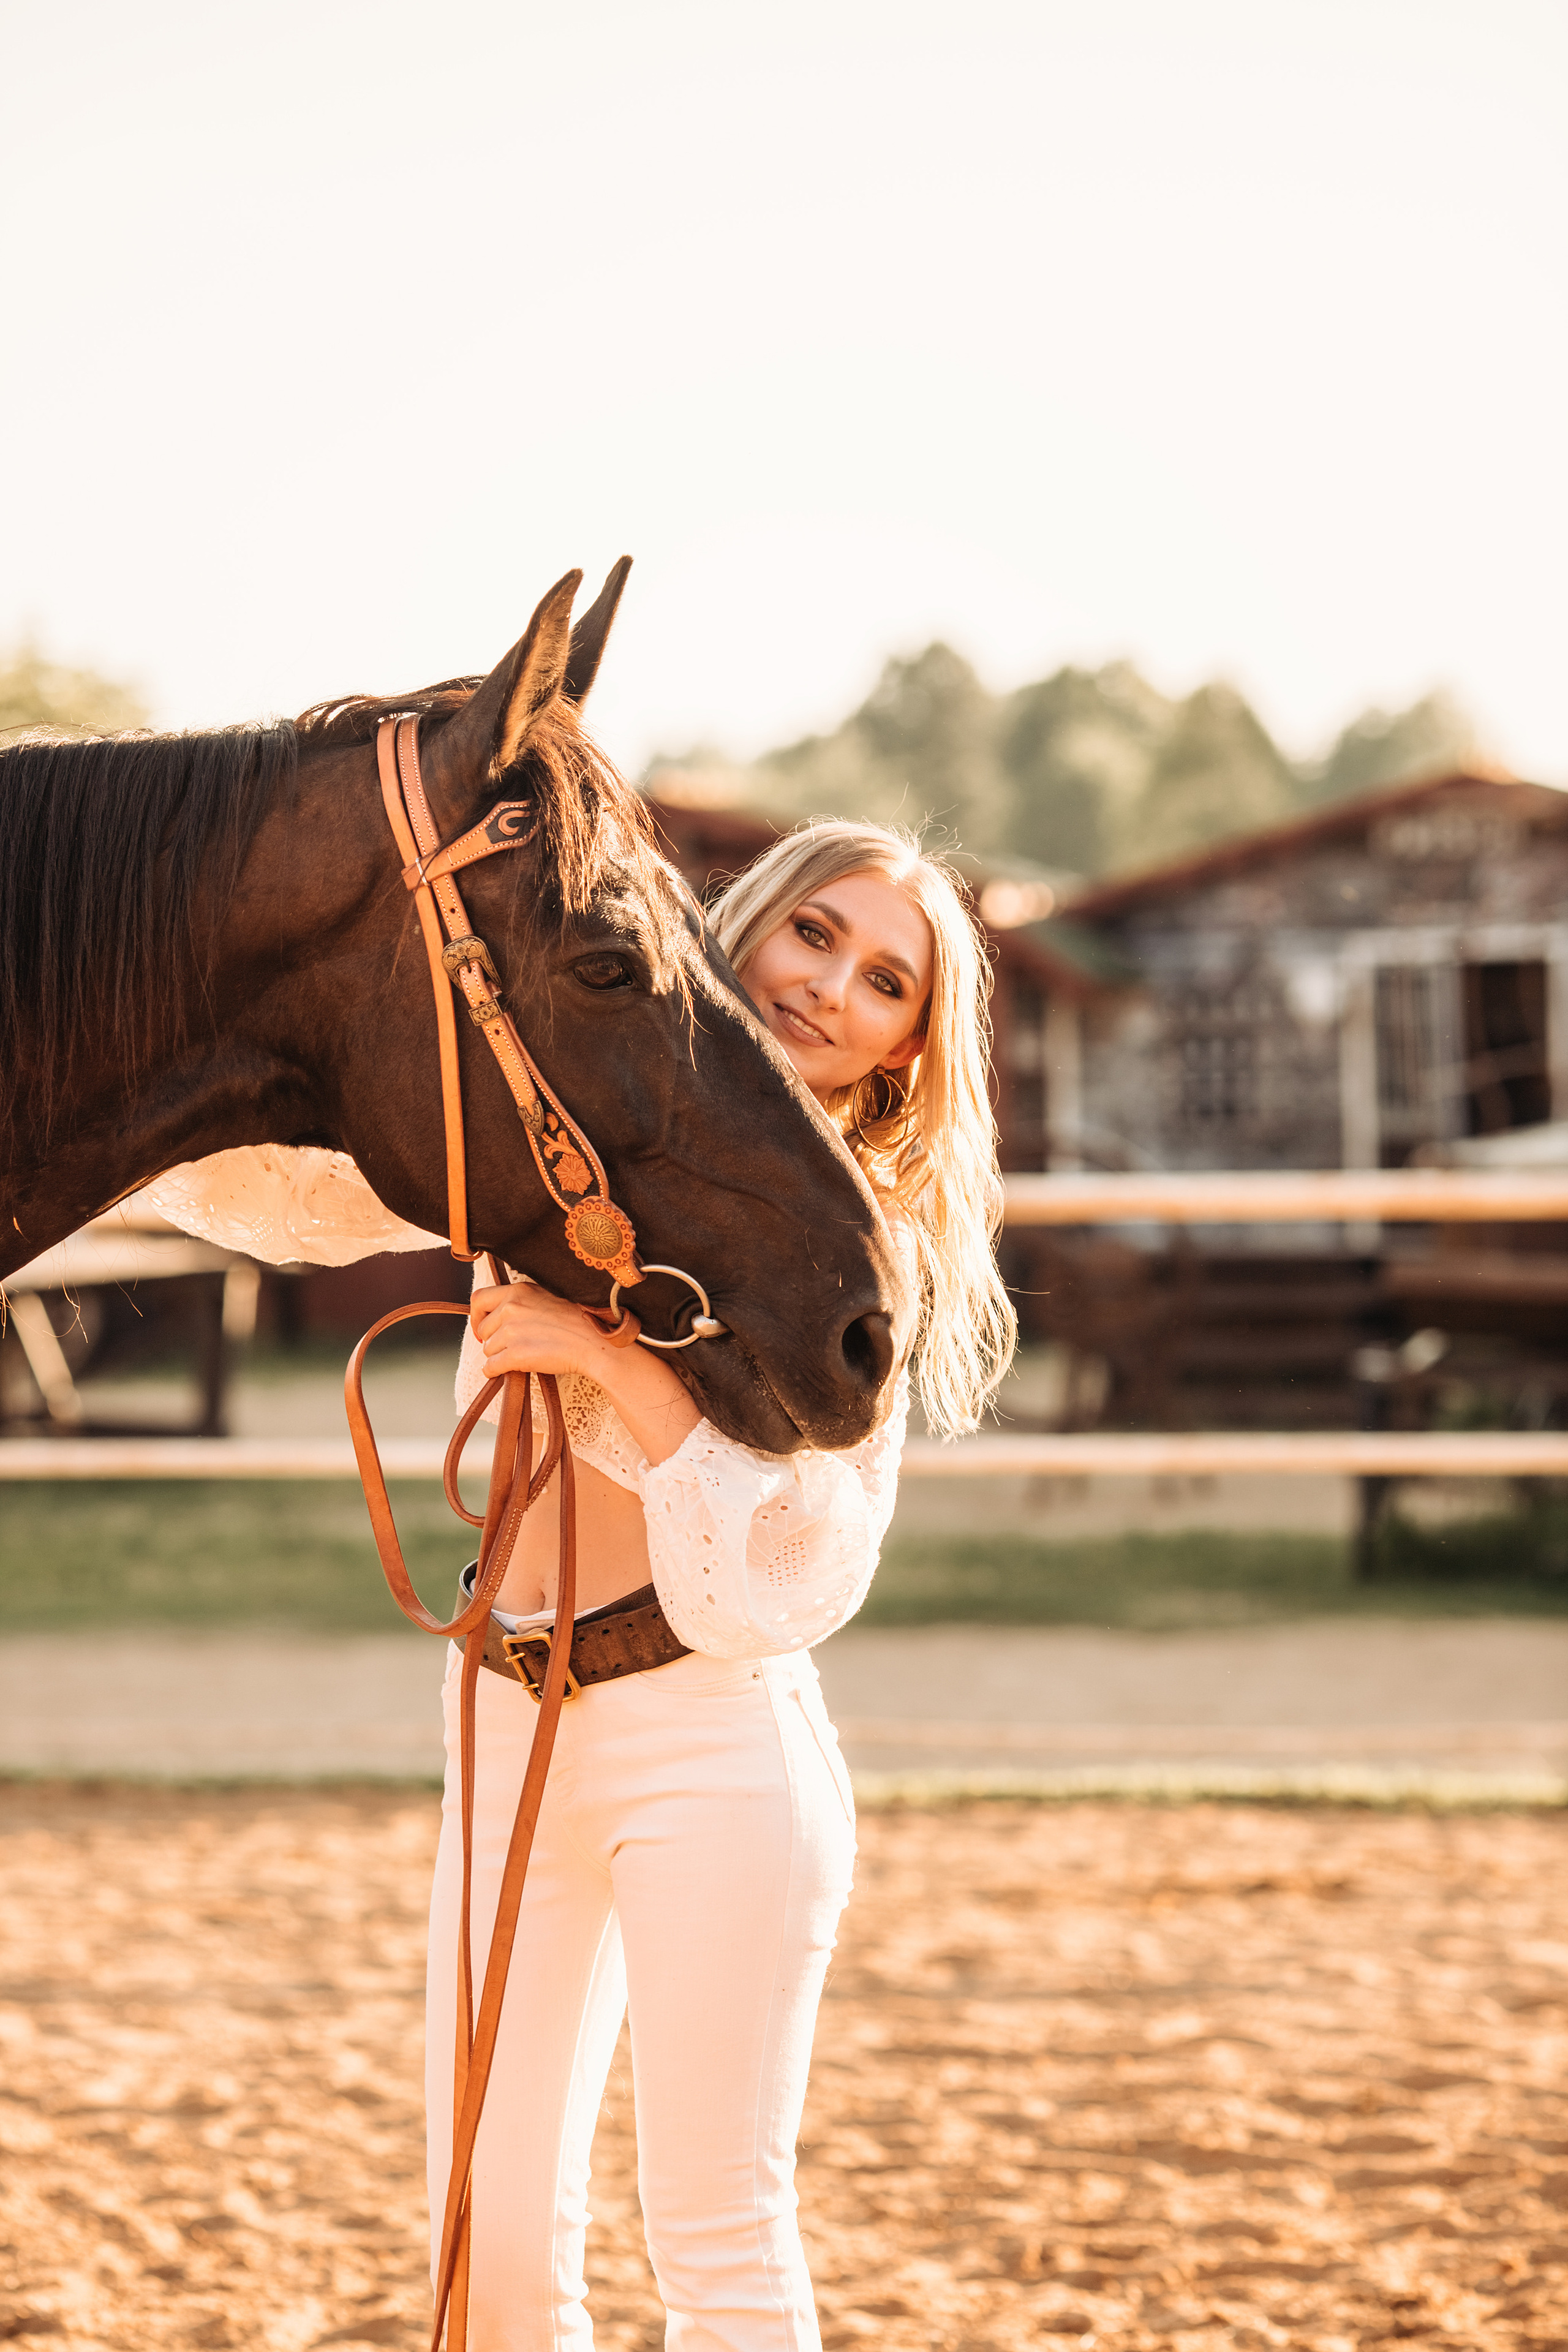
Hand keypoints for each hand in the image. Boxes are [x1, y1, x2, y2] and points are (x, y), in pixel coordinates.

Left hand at [469, 1276, 702, 1465]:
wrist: (596, 1342)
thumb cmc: (577, 1321)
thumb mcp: (547, 1297)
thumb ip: (522, 1301)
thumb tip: (501, 1313)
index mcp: (517, 1291)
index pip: (478, 1298)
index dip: (477, 1315)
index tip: (483, 1327)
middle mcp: (510, 1307)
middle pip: (483, 1329)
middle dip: (493, 1340)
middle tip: (510, 1346)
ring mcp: (511, 1331)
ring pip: (487, 1349)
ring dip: (499, 1356)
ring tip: (523, 1356)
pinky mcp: (515, 1355)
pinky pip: (490, 1367)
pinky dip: (496, 1371)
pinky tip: (512, 1370)